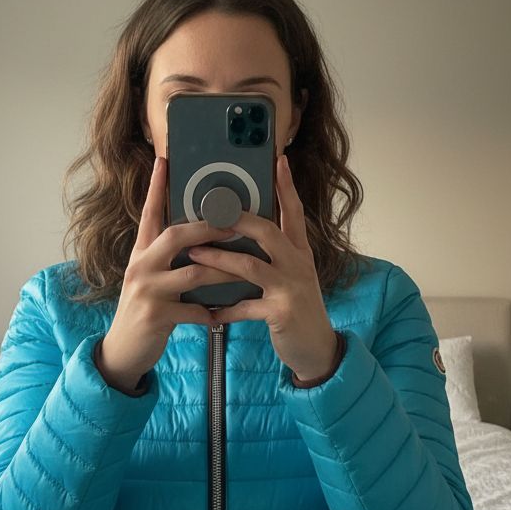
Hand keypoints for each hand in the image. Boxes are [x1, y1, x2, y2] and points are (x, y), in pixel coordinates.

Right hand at [98, 157, 245, 390]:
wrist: (123, 350)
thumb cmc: (146, 311)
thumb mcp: (151, 278)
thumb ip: (168, 259)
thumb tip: (198, 238)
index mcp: (141, 253)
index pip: (149, 213)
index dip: (158, 187)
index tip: (166, 162)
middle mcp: (140, 266)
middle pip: (176, 236)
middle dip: (209, 228)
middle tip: (236, 223)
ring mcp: (146, 290)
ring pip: (193, 273)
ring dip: (224, 272)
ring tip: (248, 271)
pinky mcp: (155, 315)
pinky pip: (192, 310)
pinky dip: (211, 312)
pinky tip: (223, 314)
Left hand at [186, 154, 338, 380]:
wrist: (318, 348)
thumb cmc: (297, 309)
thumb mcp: (293, 276)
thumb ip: (275, 255)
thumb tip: (247, 233)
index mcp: (300, 252)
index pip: (294, 212)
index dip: (286, 187)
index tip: (278, 161)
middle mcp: (298, 264)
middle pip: (267, 232)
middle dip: (237, 220)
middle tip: (208, 212)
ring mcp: (291, 288)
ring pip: (250, 266)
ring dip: (218, 260)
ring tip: (193, 256)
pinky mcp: (282, 313)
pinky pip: (246, 307)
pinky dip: (226, 308)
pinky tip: (209, 311)